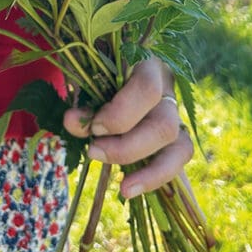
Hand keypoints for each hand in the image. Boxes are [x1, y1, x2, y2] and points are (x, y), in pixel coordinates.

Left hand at [63, 57, 193, 198]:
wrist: (109, 64)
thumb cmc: (97, 66)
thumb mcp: (87, 78)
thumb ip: (82, 100)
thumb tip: (72, 122)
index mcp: (147, 62)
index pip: (147, 89)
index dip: (120, 114)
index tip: (93, 126)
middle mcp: (168, 85)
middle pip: (164, 124)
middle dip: (127, 146)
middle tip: (93, 151)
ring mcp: (176, 110)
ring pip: (178, 144)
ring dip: (148, 170)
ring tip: (121, 187)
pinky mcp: (177, 132)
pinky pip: (178, 158)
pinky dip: (156, 177)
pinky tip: (129, 189)